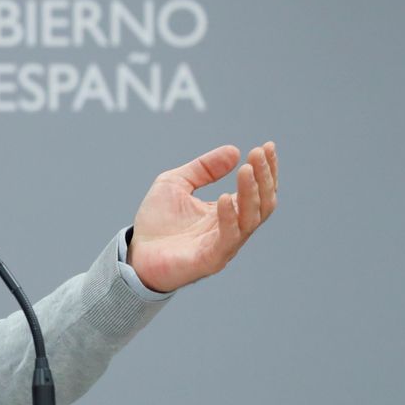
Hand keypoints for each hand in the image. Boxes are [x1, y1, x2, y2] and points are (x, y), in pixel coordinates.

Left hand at [127, 142, 277, 293]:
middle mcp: (232, 228)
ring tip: (247, 169)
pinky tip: (224, 198)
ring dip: (251, 193)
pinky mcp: (210, 259)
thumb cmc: (156, 222)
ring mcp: (223, 245)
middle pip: (262, 204)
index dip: (266, 169)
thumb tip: (235, 151)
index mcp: (228, 211)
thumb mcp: (176, 183)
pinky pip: (227, 239)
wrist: (136, 252)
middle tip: (259, 153)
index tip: (268, 145)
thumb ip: (204, 169)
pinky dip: (229, 218)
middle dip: (263, 177)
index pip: (258, 190)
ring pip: (250, 220)